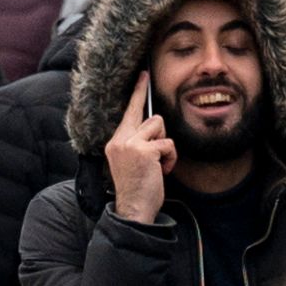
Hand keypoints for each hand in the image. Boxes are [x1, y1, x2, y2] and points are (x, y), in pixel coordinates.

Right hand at [105, 74, 174, 224]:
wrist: (133, 209)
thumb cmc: (136, 188)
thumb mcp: (131, 162)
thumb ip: (137, 143)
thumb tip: (154, 128)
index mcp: (115, 142)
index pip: (128, 112)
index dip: (138, 93)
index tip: (143, 75)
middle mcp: (120, 140)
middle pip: (149, 117)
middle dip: (160, 130)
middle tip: (158, 102)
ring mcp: (130, 144)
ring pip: (159, 126)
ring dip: (166, 146)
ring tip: (159, 164)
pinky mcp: (144, 151)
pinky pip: (168, 144)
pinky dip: (170, 158)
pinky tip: (162, 172)